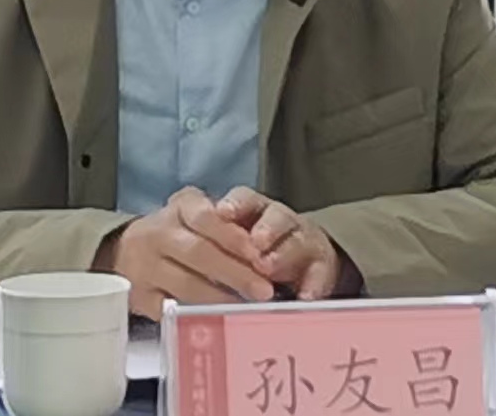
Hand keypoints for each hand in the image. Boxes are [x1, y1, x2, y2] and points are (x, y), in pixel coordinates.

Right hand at [96, 187, 276, 319]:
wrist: (128, 250)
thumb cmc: (180, 232)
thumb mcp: (199, 213)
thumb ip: (227, 224)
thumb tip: (264, 250)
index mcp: (180, 208)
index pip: (205, 217)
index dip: (232, 236)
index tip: (258, 252)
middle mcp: (158, 233)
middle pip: (198, 252)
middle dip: (235, 272)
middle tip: (264, 289)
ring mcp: (145, 267)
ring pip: (186, 284)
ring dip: (221, 298)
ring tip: (248, 308)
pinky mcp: (140, 297)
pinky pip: (171, 310)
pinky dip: (197, 317)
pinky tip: (218, 322)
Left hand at [217, 187, 360, 301]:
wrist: (295, 257)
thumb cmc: (242, 257)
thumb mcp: (220, 249)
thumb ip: (206, 254)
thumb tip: (173, 280)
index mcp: (249, 209)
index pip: (243, 199)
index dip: (233, 206)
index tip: (222, 213)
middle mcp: (277, 218)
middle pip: (272, 216)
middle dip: (262, 233)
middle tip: (254, 253)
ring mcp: (301, 238)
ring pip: (296, 238)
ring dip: (282, 253)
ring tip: (270, 268)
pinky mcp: (321, 262)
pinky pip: (321, 271)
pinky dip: (314, 284)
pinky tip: (305, 297)